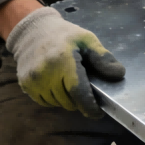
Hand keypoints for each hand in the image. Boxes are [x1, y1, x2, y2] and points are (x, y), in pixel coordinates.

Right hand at [5, 6, 125, 116]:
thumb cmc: (64, 36)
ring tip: (67, 81)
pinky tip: (55, 83)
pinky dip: (53, 98)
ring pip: (57, 104)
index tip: (97, 112)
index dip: (90, 107)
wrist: (32, 32)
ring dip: (66, 99)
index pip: (79, 93)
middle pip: (69, 102)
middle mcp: (45, 72)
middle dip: (79, 99)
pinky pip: (45, 102)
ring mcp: (33, 80)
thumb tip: (118, 74)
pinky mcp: (25, 85)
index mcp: (63, 60)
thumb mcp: (87, 40)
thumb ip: (102, 58)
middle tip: (82, 85)